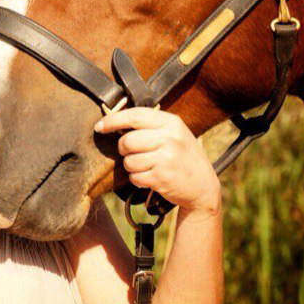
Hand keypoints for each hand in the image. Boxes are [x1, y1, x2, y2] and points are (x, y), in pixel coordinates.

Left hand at [94, 107, 220, 216]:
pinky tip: (150, 177)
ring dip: (131, 166)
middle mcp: (170, 138)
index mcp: (172, 122)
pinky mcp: (162, 177)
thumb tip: (115, 121)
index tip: (100, 126)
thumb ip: (151, 126)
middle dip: (123, 149)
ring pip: (129, 160)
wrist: (203, 187)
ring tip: (146, 166)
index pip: (135, 116)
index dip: (113, 120)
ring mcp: (167, 158)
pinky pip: (135, 177)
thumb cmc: (183, 157)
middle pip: (128, 140)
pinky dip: (137, 179)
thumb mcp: (175, 134)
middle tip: (132, 153)